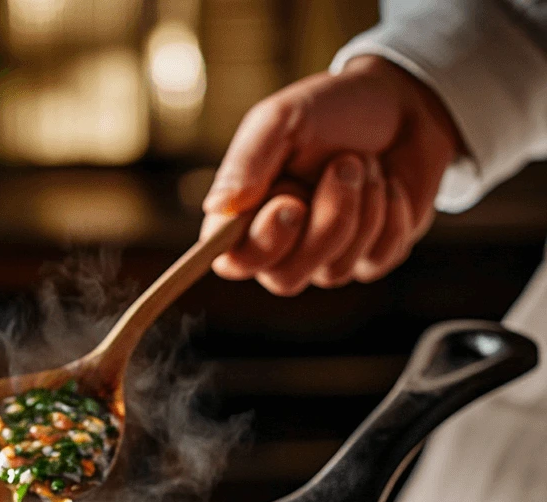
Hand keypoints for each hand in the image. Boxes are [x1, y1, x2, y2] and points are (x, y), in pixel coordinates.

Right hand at [202, 55, 462, 294]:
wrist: (405, 101)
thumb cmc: (332, 108)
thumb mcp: (284, 118)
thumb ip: (247, 160)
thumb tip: (215, 207)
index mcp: (247, 217)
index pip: (233, 262)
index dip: (262, 243)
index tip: (290, 202)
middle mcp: (282, 247)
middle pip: (285, 280)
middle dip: (326, 222)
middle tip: (346, 164)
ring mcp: (326, 258)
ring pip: (334, 271)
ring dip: (362, 206)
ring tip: (365, 162)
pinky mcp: (370, 259)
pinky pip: (377, 259)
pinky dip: (392, 211)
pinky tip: (390, 181)